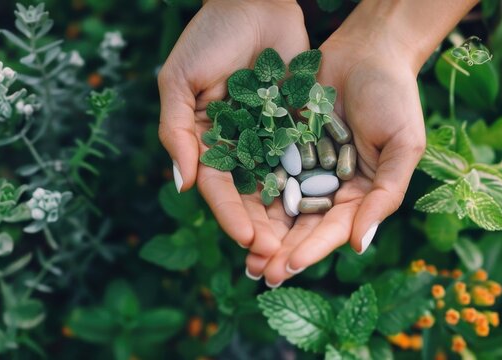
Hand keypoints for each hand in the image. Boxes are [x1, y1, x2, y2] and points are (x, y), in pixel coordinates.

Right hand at [158, 0, 308, 256]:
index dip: (231, 216)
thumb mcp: (179, 81)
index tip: (247, 242)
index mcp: (206, 140)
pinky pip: (303, 157)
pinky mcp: (294, 123)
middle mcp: (237, 144)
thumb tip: (183, 185)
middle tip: (278, 257)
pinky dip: (310, 184)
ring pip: (278, 184)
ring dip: (287, 217)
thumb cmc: (210, 36)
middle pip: (250, 195)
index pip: (218, 188)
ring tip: (301, 245)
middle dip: (262, 226)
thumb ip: (177, 131)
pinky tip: (324, 209)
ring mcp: (267, 136)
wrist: (255, 1)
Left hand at [251, 8, 427, 285]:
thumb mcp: (402, 147)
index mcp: (360, 193)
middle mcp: (331, 185)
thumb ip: (385, 195)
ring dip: (263, 229)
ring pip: (281, 203)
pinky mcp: (285, 143)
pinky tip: (233, 207)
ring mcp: (306, 164)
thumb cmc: (395, 98)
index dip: (312, 249)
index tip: (289, 267)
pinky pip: (267, 168)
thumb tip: (358, 245)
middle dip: (281, 249)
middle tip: (257, 273)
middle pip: (303, 224)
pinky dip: (252, 189)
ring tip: (242, 252)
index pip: (333, 229)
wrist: (370, 50)